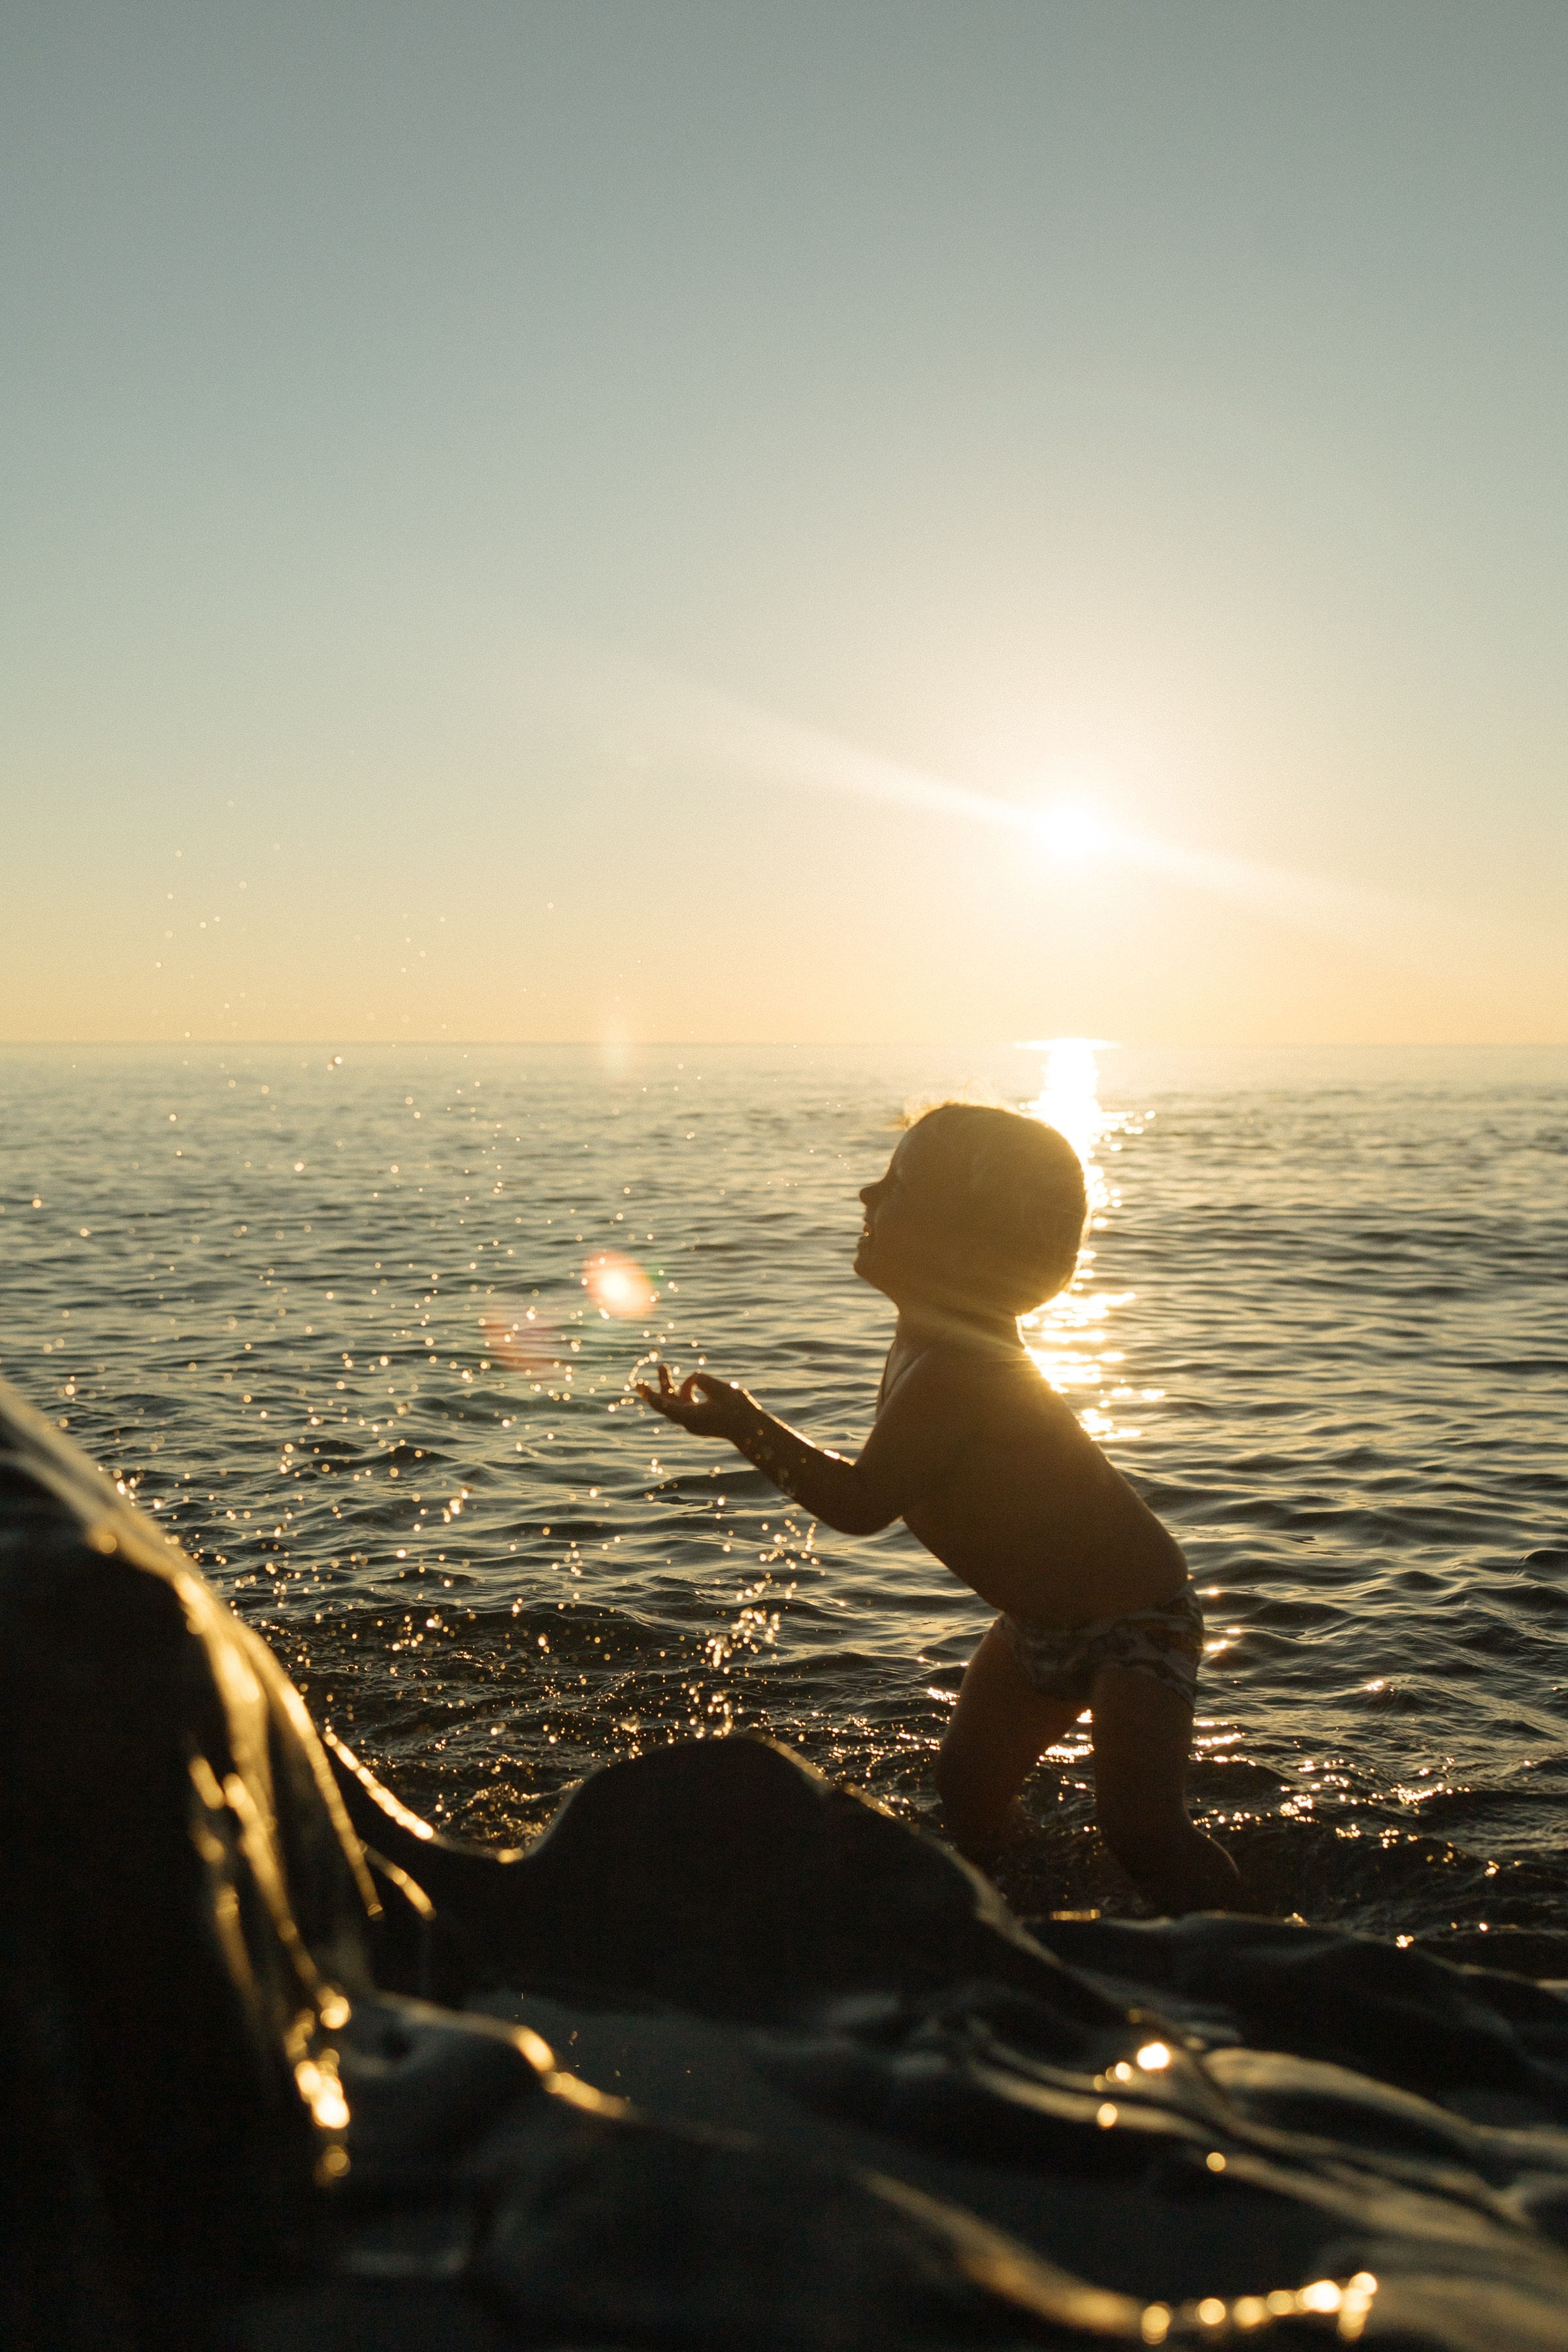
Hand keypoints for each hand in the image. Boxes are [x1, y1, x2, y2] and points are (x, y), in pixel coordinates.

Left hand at [636, 1363, 750, 1438]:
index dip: (650, 1395)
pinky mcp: (700, 1418)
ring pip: (675, 1401)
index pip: (663, 1405)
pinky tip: (690, 1381)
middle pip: (665, 1403)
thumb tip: (694, 1379)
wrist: (751, 1429)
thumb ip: (702, 1381)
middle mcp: (689, 1421)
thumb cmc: (737, 1410)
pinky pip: (685, 1402)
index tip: (639, 1385)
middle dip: (654, 1388)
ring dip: (669, 1385)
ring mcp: (694, 1420)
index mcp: (690, 1416)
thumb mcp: (720, 1389)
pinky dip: (685, 1390)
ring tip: (661, 1367)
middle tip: (637, 1382)